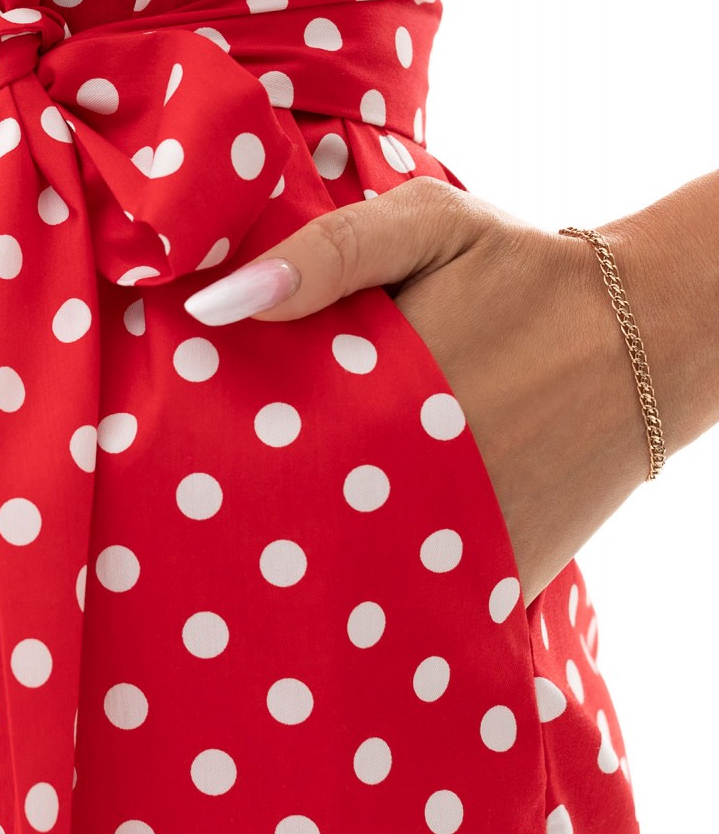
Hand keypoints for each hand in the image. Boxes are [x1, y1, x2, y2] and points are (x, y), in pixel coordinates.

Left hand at [184, 176, 653, 604]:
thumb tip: (218, 304)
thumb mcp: (431, 224)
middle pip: (298, 529)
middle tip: (212, 518)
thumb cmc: (526, 272)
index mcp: (383, 402)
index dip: (214, 465)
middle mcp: (419, 488)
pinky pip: (423, 609)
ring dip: (316, 572)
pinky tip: (360, 572)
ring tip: (278, 553)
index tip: (181, 463)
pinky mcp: (502, 580)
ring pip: (357, 583)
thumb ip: (329, 253)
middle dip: (253, 523)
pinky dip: (389, 601)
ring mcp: (465, 547)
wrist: (652, 337)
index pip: (263, 458)